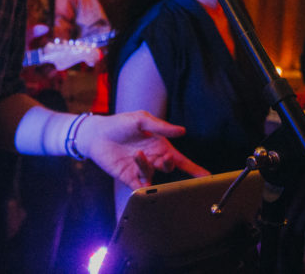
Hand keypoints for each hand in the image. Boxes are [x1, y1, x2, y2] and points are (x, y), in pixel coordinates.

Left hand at [76, 110, 208, 189]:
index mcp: (160, 145)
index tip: (207, 176)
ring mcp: (141, 169)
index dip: (195, 169)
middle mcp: (153, 159)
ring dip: (149, 166)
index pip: (181, 160)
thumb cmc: (120, 124)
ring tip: (138, 153)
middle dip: (169, 164)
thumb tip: (182, 131)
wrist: (96, 134)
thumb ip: (161, 127)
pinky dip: (142, 180)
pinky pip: (140, 184)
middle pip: (169, 168)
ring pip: (154, 175)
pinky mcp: (128, 177)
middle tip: (164, 157)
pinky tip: (137, 164)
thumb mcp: (141, 120)